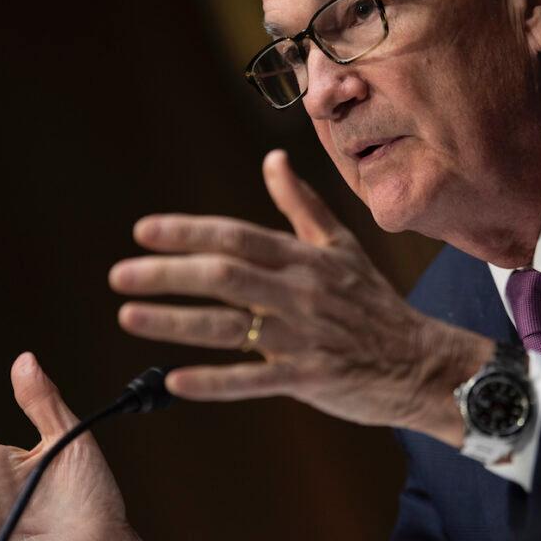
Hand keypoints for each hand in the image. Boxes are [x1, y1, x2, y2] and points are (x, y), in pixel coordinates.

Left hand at [110, 150, 494, 445]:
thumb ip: (300, 205)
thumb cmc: (373, 303)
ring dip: (175, 321)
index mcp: (304, 258)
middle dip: (168, 273)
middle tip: (120, 275)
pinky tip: (175, 381)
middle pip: (225, 276)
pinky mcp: (309, 379)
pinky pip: (253, 380)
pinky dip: (214, 382)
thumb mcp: (340, 245)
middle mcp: (300, 292)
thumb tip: (272, 158)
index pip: (237, 236)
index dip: (189, 232)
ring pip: (230, 327)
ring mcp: (304, 337)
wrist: (420, 361)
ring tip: (129, 315)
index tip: (144, 231)